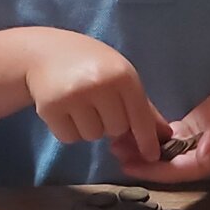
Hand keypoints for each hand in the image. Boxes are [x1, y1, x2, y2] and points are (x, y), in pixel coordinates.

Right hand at [23, 29, 170, 162]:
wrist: (43, 52)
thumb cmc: (90, 64)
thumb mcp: (120, 76)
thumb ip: (142, 106)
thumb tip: (166, 135)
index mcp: (122, 75)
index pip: (140, 116)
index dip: (147, 139)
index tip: (152, 156)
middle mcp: (100, 84)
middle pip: (116, 130)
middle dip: (109, 124)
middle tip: (97, 105)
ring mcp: (74, 96)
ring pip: (92, 136)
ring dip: (88, 127)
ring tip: (79, 105)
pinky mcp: (50, 108)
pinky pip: (69, 137)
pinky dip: (68, 130)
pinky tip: (64, 109)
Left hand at [118, 82, 209, 182]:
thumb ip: (207, 142)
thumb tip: (193, 154)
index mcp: (201, 163)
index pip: (168, 171)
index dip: (146, 169)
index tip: (125, 163)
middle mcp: (193, 159)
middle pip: (161, 165)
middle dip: (138, 159)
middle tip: (114, 148)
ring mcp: (191, 146)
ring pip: (161, 152)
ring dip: (141, 146)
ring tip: (118, 137)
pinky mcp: (190, 132)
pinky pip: (166, 139)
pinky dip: (150, 135)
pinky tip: (135, 127)